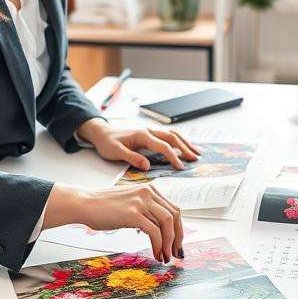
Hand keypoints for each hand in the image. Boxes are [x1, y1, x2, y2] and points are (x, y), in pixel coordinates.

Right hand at [43, 184, 183, 261]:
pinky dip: (159, 245)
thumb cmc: (104, 207)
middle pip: (174, 216)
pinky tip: (156, 254)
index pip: (173, 209)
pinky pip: (154, 232)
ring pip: (167, 224)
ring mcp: (141, 201)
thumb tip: (160, 229)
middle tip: (175, 254)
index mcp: (150, 189)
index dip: (179, 228)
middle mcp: (148, 192)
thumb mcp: (130, 203)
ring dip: (169, 244)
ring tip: (165, 257)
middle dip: (178, 237)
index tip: (177, 244)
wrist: (85, 204)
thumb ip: (145, 210)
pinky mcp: (133, 213)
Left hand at [76, 119, 199, 170]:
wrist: (101, 133)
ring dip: (185, 142)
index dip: (173, 156)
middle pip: (172, 137)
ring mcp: (150, 131)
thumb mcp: (115, 152)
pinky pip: (168, 135)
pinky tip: (184, 147)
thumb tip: (147, 166)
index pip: (162, 145)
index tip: (181, 167)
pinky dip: (179, 140)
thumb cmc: (107, 143)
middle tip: (195, 159)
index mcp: (142, 135)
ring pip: (172, 134)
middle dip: (185, 148)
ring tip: (196, 152)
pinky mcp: (150, 135)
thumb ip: (132, 158)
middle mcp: (148, 131)